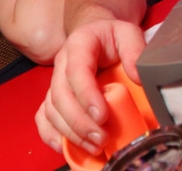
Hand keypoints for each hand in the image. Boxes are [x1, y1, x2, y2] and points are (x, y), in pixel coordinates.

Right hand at [35, 19, 145, 154]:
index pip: (76, 71)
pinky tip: (65, 147)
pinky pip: (43, 116)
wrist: (95, 34)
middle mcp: (62, 63)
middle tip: (102, 138)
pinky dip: (50, 134)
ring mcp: (55, 81)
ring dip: (70, 132)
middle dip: (79, 121)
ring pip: (51, 109)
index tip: (102, 116)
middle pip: (60, 95)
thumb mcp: (127, 33)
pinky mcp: (53, 96)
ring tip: (94, 146)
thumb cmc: (111, 37)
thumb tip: (138, 77)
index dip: (86, 95)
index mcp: (79, 44)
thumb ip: (135, 50)